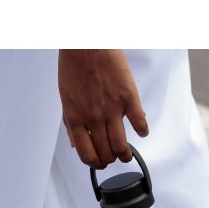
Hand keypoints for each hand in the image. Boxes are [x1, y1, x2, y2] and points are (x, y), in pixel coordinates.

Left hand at [58, 49, 148, 168]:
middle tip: (114, 157)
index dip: (95, 164)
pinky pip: (139, 123)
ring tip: (126, 154)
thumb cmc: (74, 67)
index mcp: (76, 118)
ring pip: (121, 146)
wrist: (87, 43)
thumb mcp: (65, 98)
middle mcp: (93, 117)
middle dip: (110, 160)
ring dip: (125, 154)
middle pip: (106, 154)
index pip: (86, 155)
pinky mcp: (128, 97)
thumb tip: (74, 144)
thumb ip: (70, 123)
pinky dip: (142, 131)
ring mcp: (112, 109)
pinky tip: (141, 131)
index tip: (100, 163)